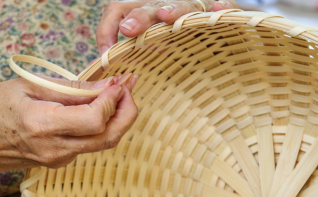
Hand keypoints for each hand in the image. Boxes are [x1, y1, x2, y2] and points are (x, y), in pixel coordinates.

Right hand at [0, 74, 137, 171]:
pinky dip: (102, 127)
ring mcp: (60, 159)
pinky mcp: (61, 162)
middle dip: (127, 113)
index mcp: (43, 125)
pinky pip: (90, 145)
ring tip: (117, 96)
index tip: (118, 83)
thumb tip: (106, 86)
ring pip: (103, 144)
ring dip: (118, 120)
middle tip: (128, 90)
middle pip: (109, 137)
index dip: (113, 100)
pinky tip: (98, 110)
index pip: (94, 119)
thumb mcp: (28, 87)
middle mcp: (56, 148)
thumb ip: (71, 89)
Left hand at [96, 0, 238, 55]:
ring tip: (166, 16)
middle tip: (128, 29)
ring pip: (181, 5)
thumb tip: (104, 63)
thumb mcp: (142, 50)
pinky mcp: (213, 9)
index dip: (107, 29)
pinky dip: (221, 6)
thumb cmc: (168, 43)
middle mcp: (162, 8)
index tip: (106, 53)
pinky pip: (219, 5)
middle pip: (148, 7)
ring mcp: (188, 8)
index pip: (117, 10)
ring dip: (173, 9)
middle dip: (138, 17)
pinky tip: (220, 8)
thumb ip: (124, 53)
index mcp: (141, 15)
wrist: (205, 36)